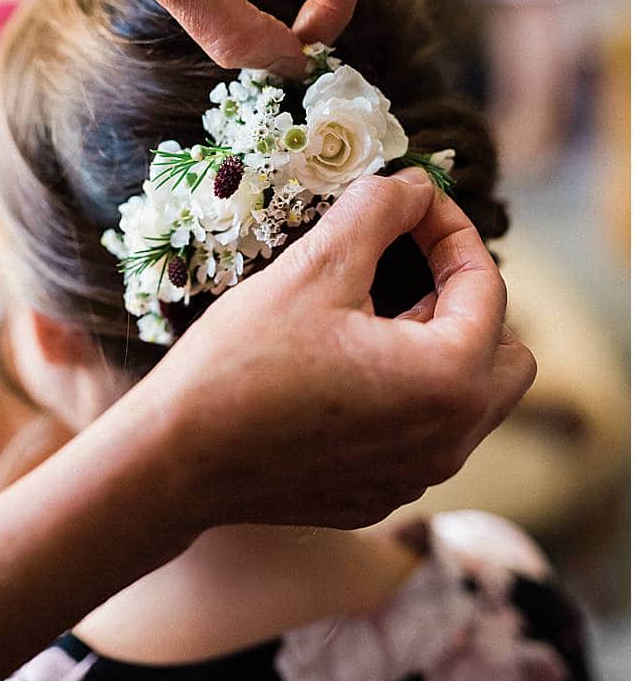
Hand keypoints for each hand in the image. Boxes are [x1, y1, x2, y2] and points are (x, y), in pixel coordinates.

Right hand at [137, 169, 533, 531]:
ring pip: (464, 400)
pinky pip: (419, 436)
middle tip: (402, 270)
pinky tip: (336, 373)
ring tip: (365, 318)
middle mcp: (450, 441)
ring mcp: (416, 477)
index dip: (450, 230)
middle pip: (504, 356)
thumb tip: (413, 185)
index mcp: (448, 380)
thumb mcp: (312, 269)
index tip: (410, 205)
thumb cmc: (241, 362)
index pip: (487, 286)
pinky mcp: (378, 495)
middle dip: (464, 301)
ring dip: (433, 348)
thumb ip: (377, 213)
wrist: (175, 459)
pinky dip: (401, 396)